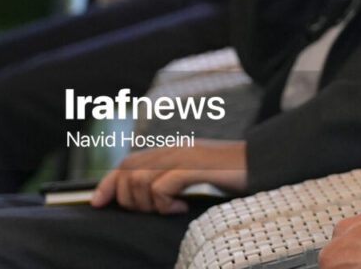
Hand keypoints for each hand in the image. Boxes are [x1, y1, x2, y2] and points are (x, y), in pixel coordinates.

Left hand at [91, 139, 247, 214]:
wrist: (263, 163)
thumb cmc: (233, 176)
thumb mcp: (197, 176)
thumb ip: (173, 179)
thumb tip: (146, 197)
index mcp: (172, 150)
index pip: (128, 163)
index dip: (108, 183)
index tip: (97, 203)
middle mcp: (174, 150)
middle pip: (128, 172)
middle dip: (129, 199)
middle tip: (154, 211)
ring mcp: (183, 157)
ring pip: (139, 181)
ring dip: (148, 203)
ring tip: (170, 209)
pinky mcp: (194, 168)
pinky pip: (161, 187)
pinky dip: (164, 204)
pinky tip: (180, 208)